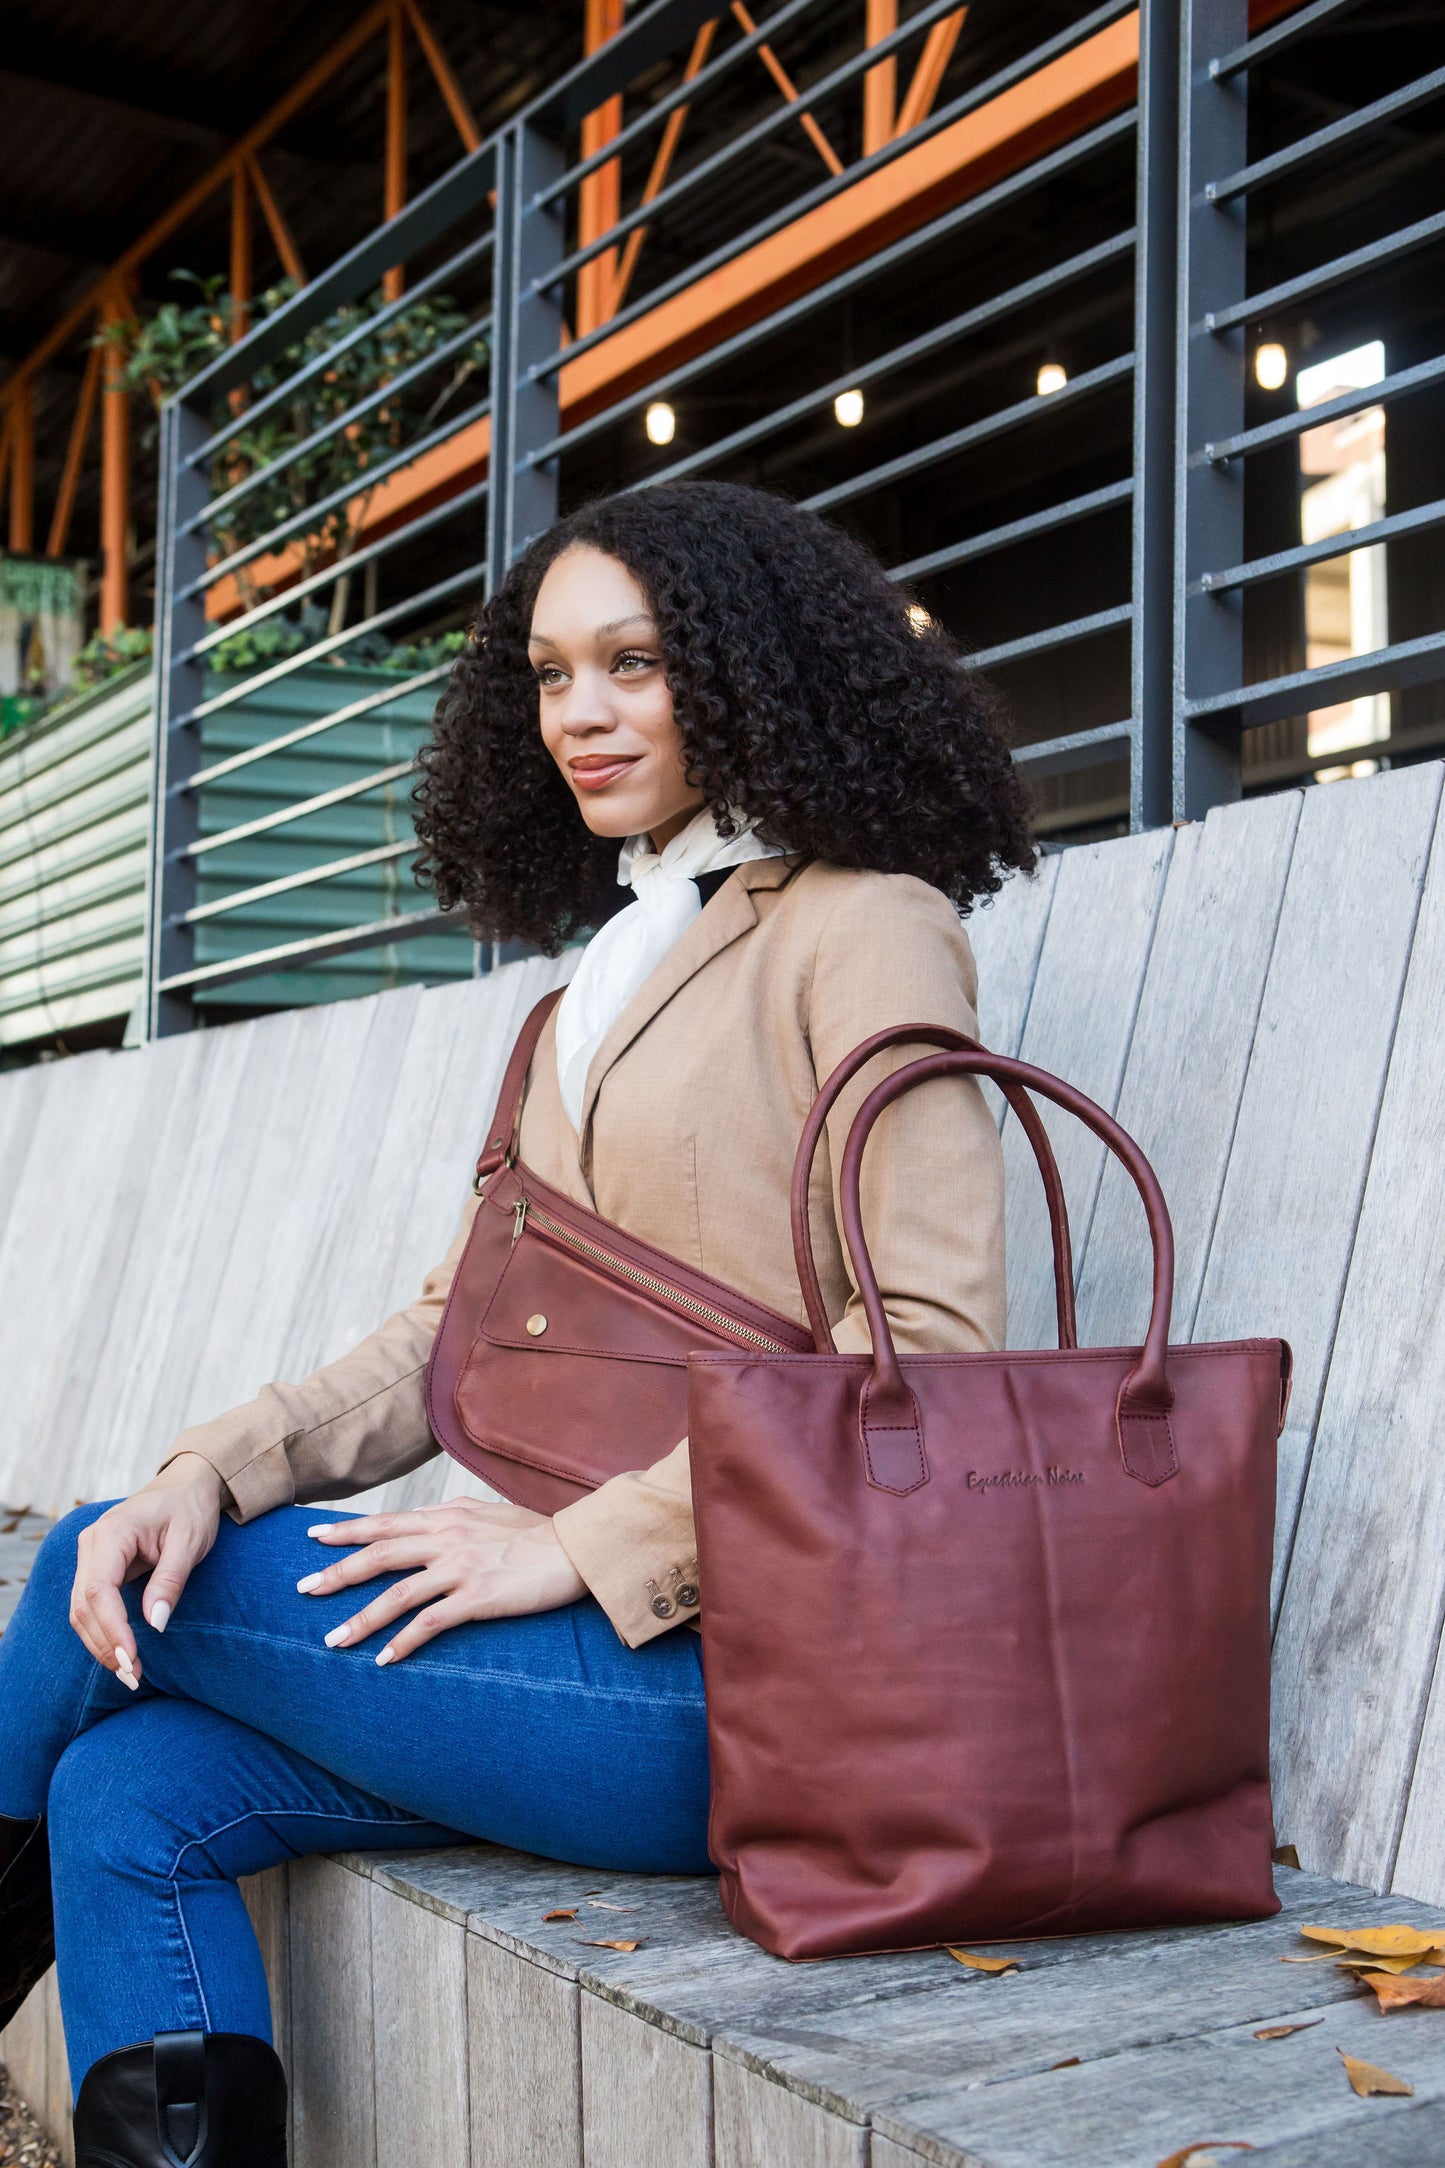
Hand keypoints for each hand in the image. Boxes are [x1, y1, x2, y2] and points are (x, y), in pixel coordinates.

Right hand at [69, 1453, 225, 1685]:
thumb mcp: (191, 1541)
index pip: (99, 1591)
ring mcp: (90, 1555)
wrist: (186, 1486)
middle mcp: (92, 1543)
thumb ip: (170, 1581)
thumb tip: (155, 1624)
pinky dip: (102, 1632)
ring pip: (80, 1611)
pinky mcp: (96, 1566)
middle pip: (83, 1606)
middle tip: (134, 1677)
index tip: (132, 1660)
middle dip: (106, 1645)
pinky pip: (90, 1606)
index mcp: (112, 1533)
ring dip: (101, 1645)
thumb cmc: (191, 1508)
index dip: (112, 1630)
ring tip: (130, 1673)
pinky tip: (122, 1654)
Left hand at [299, 1498, 586, 1664]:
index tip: (313, 1536)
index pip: (385, 1522)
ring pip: (396, 1594)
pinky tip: (384, 1659)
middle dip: (337, 1573)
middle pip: (379, 1555)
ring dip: (361, 1619)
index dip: (347, 1531)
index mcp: (447, 1516)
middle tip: (304, 1589)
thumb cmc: (536, 1533)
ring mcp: (461, 1568)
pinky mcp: (478, 1598)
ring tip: (332, 1640)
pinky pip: (430, 1623)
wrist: (576, 1548)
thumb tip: (430, 1519)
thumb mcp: (488, 1513)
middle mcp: (447, 1538)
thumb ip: (453, 1516)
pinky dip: (403, 1642)